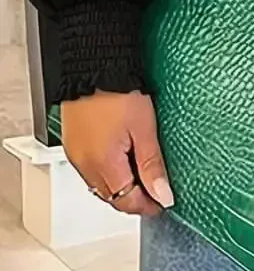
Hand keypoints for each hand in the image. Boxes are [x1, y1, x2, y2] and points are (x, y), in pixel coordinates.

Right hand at [61, 90, 172, 215]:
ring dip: (120, 187)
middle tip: (155, 192)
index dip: (147, 205)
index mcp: (103, 165)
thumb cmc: (118, 91)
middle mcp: (85, 165)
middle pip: (112, 197)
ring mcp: (77, 155)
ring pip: (100, 185)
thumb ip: (152, 164)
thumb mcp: (144, 128)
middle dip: (134, 199)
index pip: (126, 201)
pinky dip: (107, 172)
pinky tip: (120, 161)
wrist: (94, 66)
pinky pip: (90, 169)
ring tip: (141, 176)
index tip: (161, 202)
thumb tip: (162, 193)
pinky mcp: (73, 144)